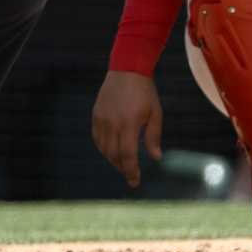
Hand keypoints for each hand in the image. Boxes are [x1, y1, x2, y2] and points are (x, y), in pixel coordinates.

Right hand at [92, 70, 164, 187]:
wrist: (127, 70)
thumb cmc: (145, 92)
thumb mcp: (155, 113)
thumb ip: (153, 137)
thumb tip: (155, 158)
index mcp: (129, 123)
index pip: (127, 155)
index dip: (131, 171)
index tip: (135, 182)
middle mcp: (112, 123)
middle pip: (114, 155)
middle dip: (122, 168)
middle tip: (131, 174)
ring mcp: (101, 119)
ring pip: (104, 149)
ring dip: (113, 160)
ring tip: (123, 164)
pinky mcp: (96, 115)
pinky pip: (97, 138)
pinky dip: (104, 148)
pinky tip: (112, 151)